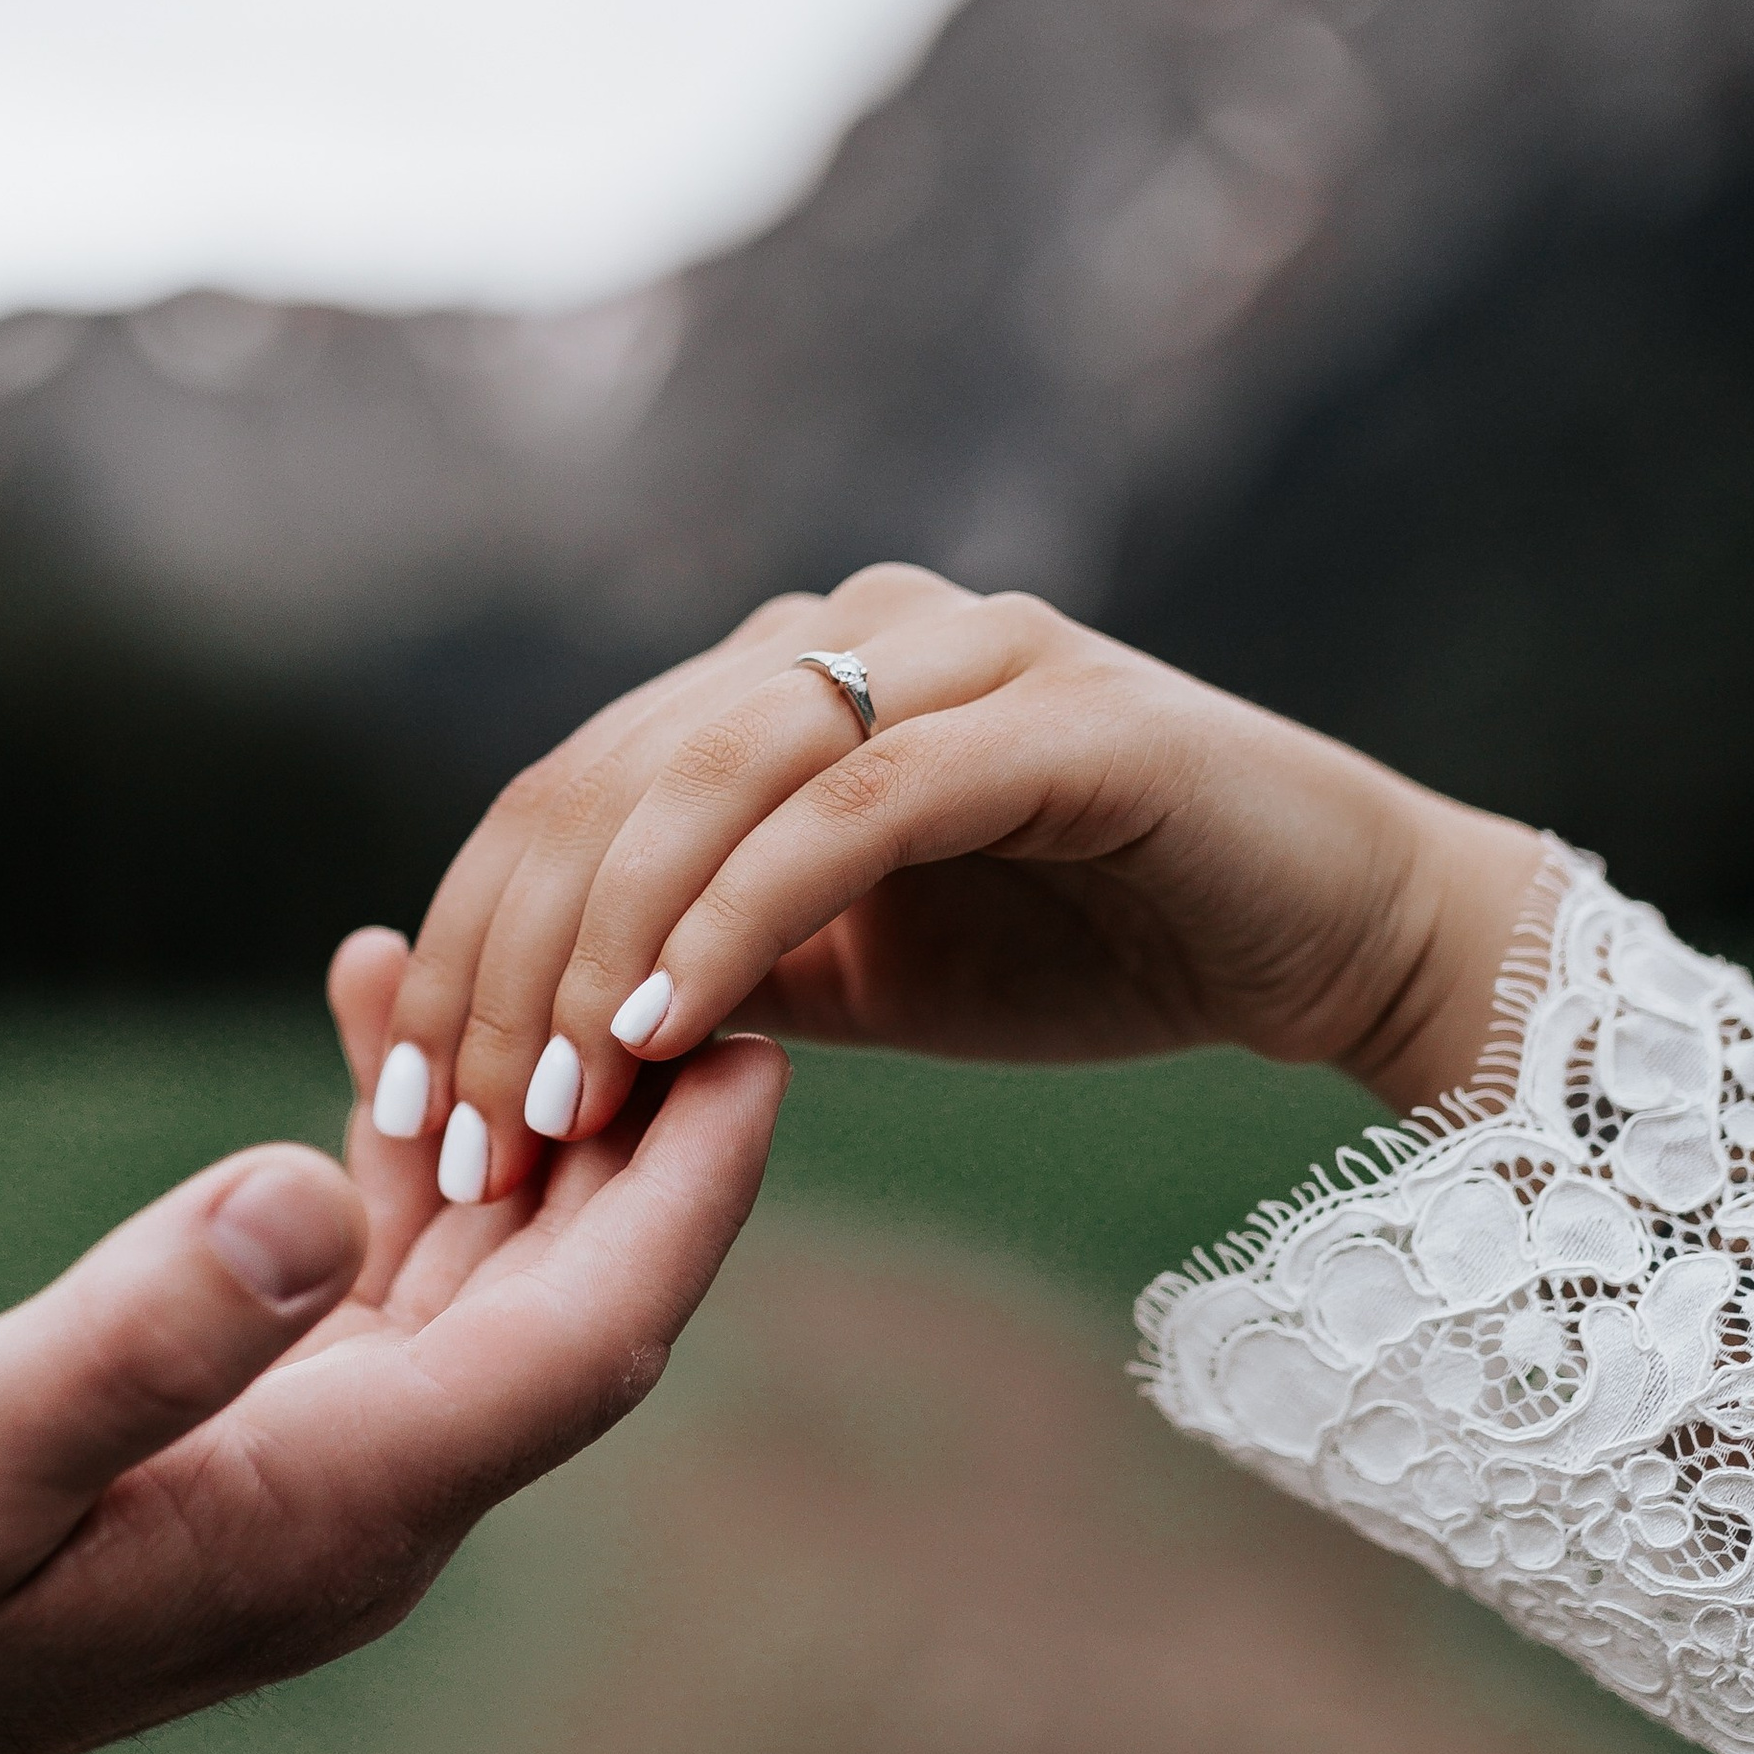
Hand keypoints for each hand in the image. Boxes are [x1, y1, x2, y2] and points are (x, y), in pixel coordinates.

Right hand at [0, 941, 785, 1753]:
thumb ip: (136, 1340)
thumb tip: (309, 1195)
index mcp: (341, 1507)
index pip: (576, 1345)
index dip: (680, 1206)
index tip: (758, 1058)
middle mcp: (374, 1491)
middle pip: (569, 1296)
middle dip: (646, 1135)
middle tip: (707, 955)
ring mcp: (330, 1458)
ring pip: (484, 1267)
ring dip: (522, 1111)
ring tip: (538, 936)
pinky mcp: (271, 1420)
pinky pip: (382, 1264)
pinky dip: (394, 1139)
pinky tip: (373, 1009)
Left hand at [367, 568, 1543, 1205]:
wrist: (1334, 938)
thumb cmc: (1098, 947)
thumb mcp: (860, 973)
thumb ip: (722, 961)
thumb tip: (554, 1033)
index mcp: (791, 667)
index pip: (572, 784)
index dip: (472, 940)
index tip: (419, 1101)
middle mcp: (859, 626)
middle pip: (609, 773)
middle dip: (509, 963)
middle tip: (460, 1127)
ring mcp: (963, 652)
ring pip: (712, 773)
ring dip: (608, 948)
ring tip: (555, 1100)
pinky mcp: (1060, 719)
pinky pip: (853, 808)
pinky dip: (743, 916)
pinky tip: (672, 1030)